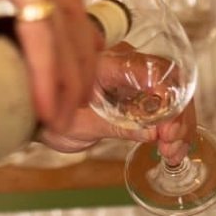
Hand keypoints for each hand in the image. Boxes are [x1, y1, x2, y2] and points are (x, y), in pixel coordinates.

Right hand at [0, 0, 101, 136]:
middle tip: (73, 110)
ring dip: (67, 78)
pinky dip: (46, 71)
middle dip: (76, 69)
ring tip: (60, 118)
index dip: (65, 54)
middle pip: (71, 18)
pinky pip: (42, 31)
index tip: (65, 91)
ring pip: (64, 28)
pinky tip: (44, 104)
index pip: (54, 10)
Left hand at [37, 46, 198, 156]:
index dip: (166, 97)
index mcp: (106, 63)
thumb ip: (117, 126)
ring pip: (173, 92)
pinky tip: (171, 149)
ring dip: (179, 123)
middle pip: (170, 80)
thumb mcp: (81, 126)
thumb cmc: (50, 115)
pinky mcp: (138, 92)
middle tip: (171, 144)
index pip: (149, 70)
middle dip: (178, 114)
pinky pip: (165, 103)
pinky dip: (172, 126)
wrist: (37, 114)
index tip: (166, 129)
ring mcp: (133, 76)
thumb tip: (154, 132)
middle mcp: (125, 63)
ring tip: (172, 152)